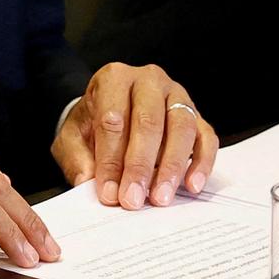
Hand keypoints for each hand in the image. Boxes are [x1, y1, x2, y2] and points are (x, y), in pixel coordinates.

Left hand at [52, 63, 219, 210]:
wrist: (113, 114)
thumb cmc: (92, 125)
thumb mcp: (72, 138)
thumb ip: (77, 159)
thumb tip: (88, 182)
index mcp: (114, 79)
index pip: (113, 119)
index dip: (110, 159)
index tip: (108, 192)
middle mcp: (148, 81)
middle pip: (149, 121)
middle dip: (140, 165)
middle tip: (133, 199)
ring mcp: (177, 96)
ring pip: (181, 127)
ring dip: (172, 166)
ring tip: (160, 198)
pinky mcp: (196, 115)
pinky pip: (206, 137)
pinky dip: (202, 162)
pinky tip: (192, 185)